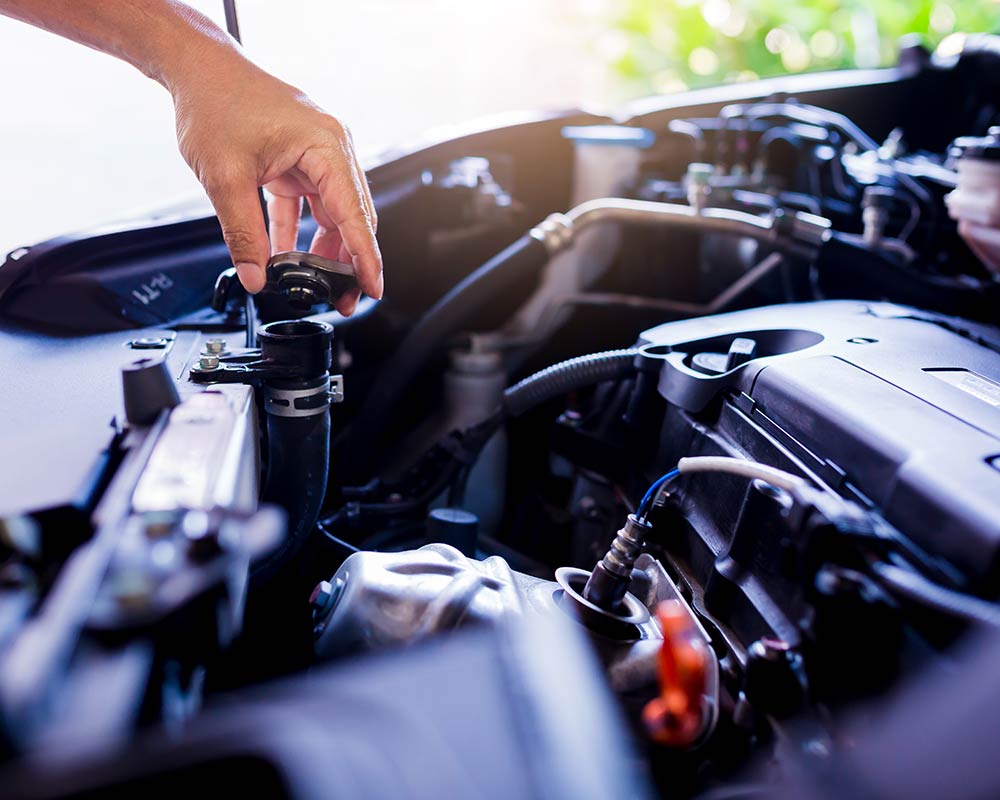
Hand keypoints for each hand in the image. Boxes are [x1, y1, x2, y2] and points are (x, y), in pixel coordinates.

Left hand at [170, 47, 380, 314]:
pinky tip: (286, 257)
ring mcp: (317, 156)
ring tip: (313, 284)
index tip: (372, 288)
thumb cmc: (216, 103)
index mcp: (326, 146)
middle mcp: (331, 149)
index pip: (354, 214)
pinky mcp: (300, 161)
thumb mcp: (225, 177)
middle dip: (348, 262)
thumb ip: (243, 233)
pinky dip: (299, 233)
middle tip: (343, 300)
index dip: (365, 257)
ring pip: (333, 215)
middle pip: (353, 218)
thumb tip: (256, 277)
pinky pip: (310, 206)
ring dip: (324, 250)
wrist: (199, 70)